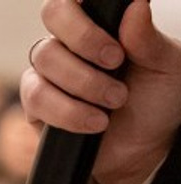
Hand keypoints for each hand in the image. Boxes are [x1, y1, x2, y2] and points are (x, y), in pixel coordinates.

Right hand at [22, 0, 180, 183]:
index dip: (83, 7)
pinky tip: (95, 122)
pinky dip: (68, 111)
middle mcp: (70, 42)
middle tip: (116, 62)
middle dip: (85, 39)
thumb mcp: (167, 66)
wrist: (141, 149)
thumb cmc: (156, 101)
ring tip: (115, 101)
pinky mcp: (37, 108)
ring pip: (45, 61)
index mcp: (101, 22)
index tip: (115, 33)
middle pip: (54, 15)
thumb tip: (135, 7)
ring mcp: (48, 73)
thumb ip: (149, 39)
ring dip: (83, 83)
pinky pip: (37, 100)